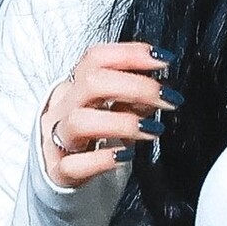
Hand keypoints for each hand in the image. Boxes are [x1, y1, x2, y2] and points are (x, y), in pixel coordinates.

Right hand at [40, 42, 178, 188]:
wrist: (63, 171)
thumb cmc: (94, 134)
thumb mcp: (114, 109)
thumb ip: (134, 96)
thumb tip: (162, 87)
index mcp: (76, 86)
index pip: (97, 57)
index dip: (131, 54)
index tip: (164, 60)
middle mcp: (62, 107)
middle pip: (91, 83)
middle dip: (136, 87)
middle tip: (169, 99)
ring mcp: (56, 138)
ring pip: (80, 121)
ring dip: (123, 123)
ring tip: (154, 129)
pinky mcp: (58, 170)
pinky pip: (74, 164)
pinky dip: (103, 159)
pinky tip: (126, 155)